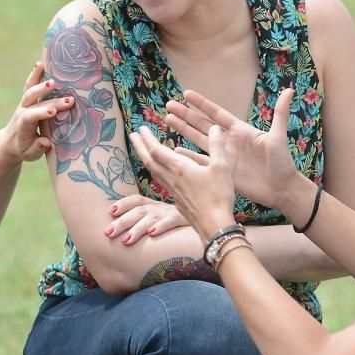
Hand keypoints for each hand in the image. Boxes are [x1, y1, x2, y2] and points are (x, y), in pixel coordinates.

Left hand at [0, 62, 73, 161]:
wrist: (11, 142)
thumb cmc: (24, 149)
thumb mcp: (29, 154)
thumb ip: (37, 148)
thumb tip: (45, 142)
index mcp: (23, 125)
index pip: (31, 117)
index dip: (41, 113)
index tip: (53, 112)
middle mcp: (22, 111)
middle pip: (35, 103)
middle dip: (52, 101)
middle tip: (69, 100)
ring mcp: (24, 103)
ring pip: (30, 91)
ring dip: (41, 84)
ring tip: (53, 79)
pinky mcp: (28, 99)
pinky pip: (29, 85)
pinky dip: (34, 74)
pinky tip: (40, 64)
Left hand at [105, 194, 189, 244]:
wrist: (208, 220)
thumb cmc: (183, 224)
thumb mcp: (165, 221)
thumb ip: (149, 224)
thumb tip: (127, 237)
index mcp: (156, 205)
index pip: (137, 200)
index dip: (123, 204)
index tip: (110, 211)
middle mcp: (162, 207)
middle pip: (139, 211)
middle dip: (122, 221)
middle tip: (108, 233)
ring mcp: (173, 212)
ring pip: (152, 217)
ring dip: (137, 228)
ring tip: (126, 240)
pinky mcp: (185, 219)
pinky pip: (172, 221)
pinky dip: (161, 226)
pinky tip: (152, 233)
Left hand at [128, 126, 236, 240]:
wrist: (214, 226)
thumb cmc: (218, 196)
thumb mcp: (222, 167)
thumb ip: (217, 146)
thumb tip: (215, 127)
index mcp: (179, 168)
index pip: (157, 150)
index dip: (147, 138)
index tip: (140, 128)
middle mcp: (172, 178)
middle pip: (149, 160)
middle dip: (140, 146)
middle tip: (132, 136)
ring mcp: (173, 191)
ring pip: (154, 172)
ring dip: (146, 159)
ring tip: (142, 152)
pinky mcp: (177, 201)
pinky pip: (162, 182)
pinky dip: (156, 172)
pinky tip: (161, 174)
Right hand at [165, 88, 300, 208]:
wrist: (281, 189)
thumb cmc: (282, 163)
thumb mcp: (278, 137)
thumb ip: (280, 113)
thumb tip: (290, 90)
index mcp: (240, 130)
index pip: (216, 113)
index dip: (201, 104)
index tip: (186, 93)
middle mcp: (228, 141)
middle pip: (202, 124)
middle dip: (186, 115)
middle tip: (169, 105)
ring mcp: (223, 156)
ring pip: (198, 140)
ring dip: (183, 131)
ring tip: (168, 120)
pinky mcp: (221, 171)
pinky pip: (201, 161)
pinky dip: (188, 156)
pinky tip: (175, 151)